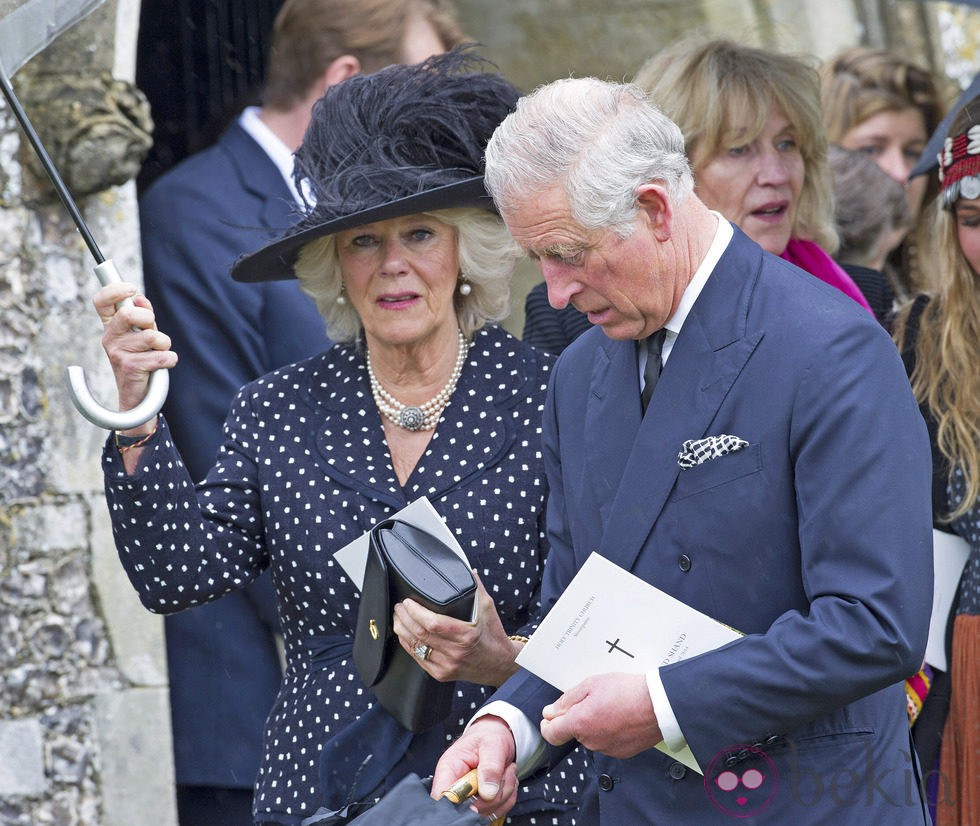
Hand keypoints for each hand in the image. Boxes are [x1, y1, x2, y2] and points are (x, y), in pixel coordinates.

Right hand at [94, 282, 176, 413]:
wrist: (138, 398)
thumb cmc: (142, 362)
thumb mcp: (141, 336)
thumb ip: (142, 317)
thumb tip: (140, 298)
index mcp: (111, 328)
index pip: (101, 302)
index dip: (114, 290)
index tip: (132, 288)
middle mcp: (110, 339)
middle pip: (129, 314)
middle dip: (150, 320)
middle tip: (153, 334)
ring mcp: (118, 354)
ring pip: (153, 336)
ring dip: (164, 345)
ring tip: (158, 354)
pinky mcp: (131, 368)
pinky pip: (162, 356)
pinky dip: (169, 360)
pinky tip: (162, 366)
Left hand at [393, 572, 519, 685]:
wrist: (500, 664)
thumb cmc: (493, 636)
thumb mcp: (488, 608)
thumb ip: (476, 588)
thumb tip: (468, 571)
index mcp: (466, 636)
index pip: (433, 624)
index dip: (416, 612)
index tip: (408, 602)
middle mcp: (455, 653)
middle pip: (420, 634)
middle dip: (404, 618)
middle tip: (399, 606)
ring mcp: (446, 666)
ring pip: (415, 647)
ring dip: (402, 630)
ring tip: (398, 617)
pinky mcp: (441, 674)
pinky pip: (417, 659)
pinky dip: (407, 645)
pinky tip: (404, 634)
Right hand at [431, 716, 518, 818]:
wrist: (496, 737)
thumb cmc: (488, 736)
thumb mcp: (492, 744)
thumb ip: (490, 766)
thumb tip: (488, 792)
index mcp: (449, 769)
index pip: (444, 797)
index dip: (461, 802)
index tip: (482, 794)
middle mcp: (455, 786)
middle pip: (468, 809)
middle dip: (493, 795)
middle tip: (503, 771)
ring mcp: (467, 798)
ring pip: (485, 813)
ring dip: (504, 794)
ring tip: (505, 772)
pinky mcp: (480, 805)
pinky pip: (496, 813)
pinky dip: (508, 798)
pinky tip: (505, 781)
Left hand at [541, 672, 662, 758]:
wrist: (659, 705)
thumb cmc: (627, 691)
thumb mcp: (591, 684)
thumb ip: (567, 700)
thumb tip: (551, 712)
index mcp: (579, 724)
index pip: (551, 734)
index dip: (548, 725)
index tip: (550, 717)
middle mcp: (591, 741)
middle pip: (574, 732)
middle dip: (577, 717)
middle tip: (591, 699)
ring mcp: (607, 749)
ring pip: (591, 736)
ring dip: (594, 723)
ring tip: (610, 705)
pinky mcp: (622, 752)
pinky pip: (607, 741)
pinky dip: (609, 730)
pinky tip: (620, 716)